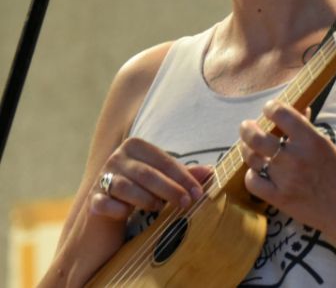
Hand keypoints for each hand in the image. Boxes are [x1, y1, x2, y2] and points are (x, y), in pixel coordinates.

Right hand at [90, 137, 211, 220]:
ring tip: (159, 209)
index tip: (198, 192)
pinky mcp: (91, 200)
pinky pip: (104, 203)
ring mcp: (102, 178)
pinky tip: (125, 215)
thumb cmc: (141, 196)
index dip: (182, 176)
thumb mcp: (163, 183)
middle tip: (186, 203)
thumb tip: (211, 171)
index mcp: (135, 146)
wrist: (107, 221)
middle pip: (147, 173)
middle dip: (170, 189)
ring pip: (127, 187)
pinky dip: (117, 209)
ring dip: (146, 199)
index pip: (163, 160)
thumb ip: (183, 176)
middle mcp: (117, 157)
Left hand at [239, 99, 335, 231]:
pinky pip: (253, 182)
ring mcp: (285, 179)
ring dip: (246, 149)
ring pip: (251, 157)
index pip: (280, 113)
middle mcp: (295, 157)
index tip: (268, 109)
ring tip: (248, 147)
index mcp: (310, 139)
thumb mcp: (327, 147)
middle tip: (247, 126)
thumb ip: (308, 130)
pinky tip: (257, 172)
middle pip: (256, 136)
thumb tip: (299, 111)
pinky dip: (251, 175)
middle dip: (247, 128)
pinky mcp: (280, 198)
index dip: (270, 108)